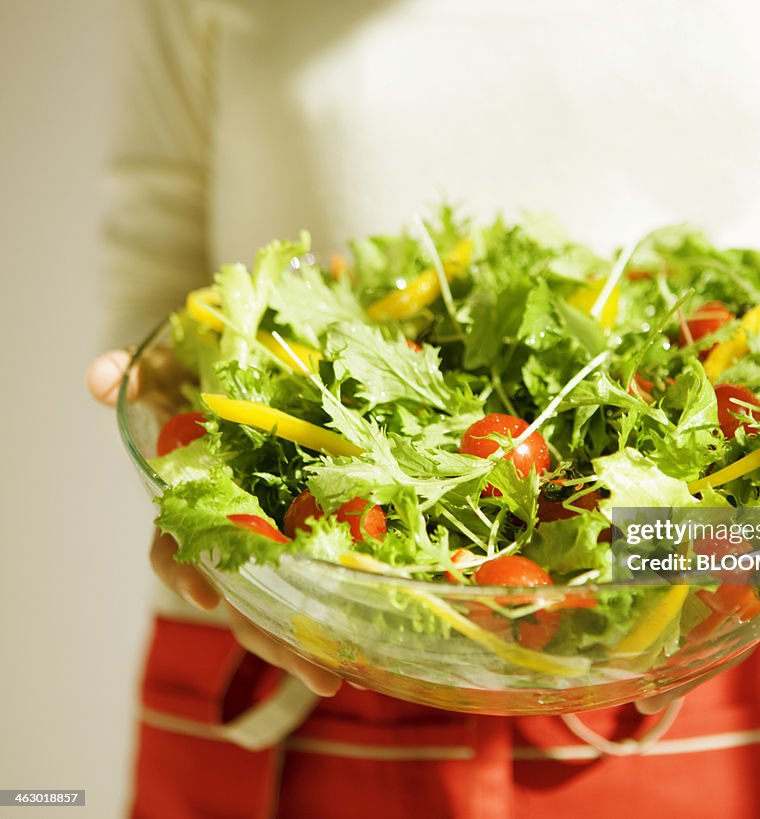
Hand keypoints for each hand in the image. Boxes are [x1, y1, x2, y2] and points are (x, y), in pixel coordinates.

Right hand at [88, 350, 343, 696]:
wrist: (248, 371)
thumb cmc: (205, 378)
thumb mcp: (172, 370)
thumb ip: (136, 377)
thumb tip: (101, 378)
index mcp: (192, 504)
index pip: (173, 549)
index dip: (183, 572)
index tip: (205, 591)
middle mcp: (228, 533)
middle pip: (239, 597)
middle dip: (269, 636)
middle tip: (315, 670)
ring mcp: (268, 538)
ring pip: (276, 603)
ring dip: (302, 643)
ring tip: (336, 674)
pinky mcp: (308, 529)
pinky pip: (317, 574)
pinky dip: (334, 604)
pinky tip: (364, 635)